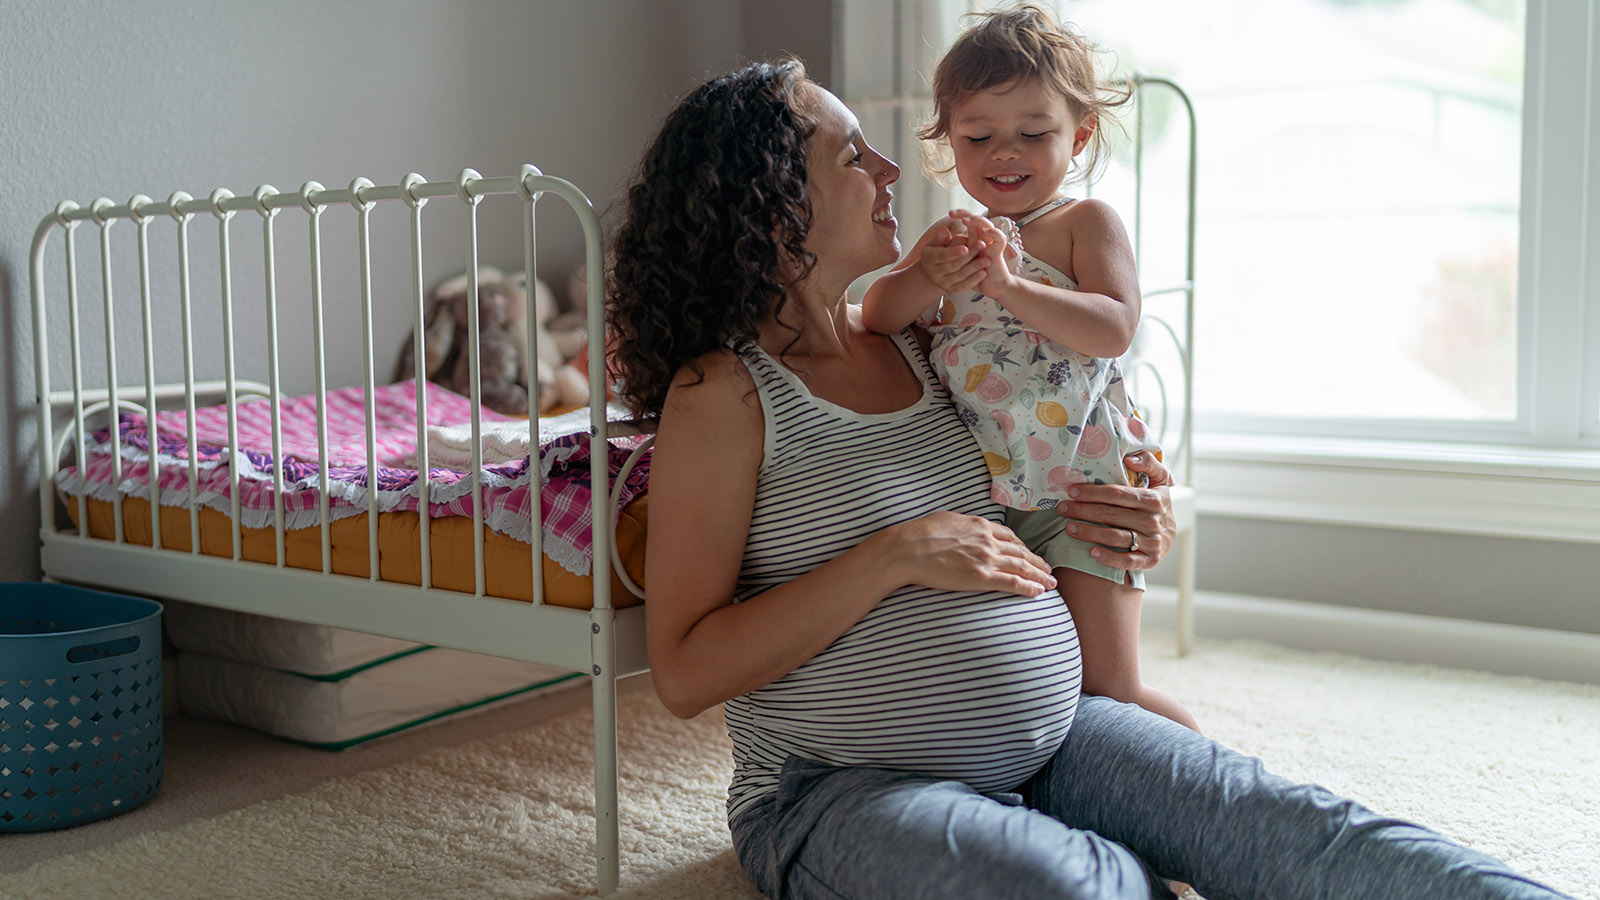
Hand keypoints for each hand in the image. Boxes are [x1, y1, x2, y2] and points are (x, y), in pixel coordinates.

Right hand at [879, 510, 1056, 596]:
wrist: (908, 548)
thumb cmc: (919, 533)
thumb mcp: (946, 519)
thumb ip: (963, 525)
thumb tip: (965, 527)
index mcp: (980, 525)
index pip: (1010, 536)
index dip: (1024, 547)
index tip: (1030, 554)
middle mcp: (988, 540)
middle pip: (1021, 552)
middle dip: (1038, 562)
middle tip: (1049, 570)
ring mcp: (986, 558)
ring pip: (1022, 566)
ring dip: (1040, 575)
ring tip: (1051, 582)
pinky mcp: (981, 577)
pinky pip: (1012, 582)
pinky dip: (1028, 587)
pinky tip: (1038, 592)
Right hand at [917, 216, 991, 294]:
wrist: (935, 270)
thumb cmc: (939, 250)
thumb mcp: (937, 242)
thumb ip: (942, 237)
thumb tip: (944, 230)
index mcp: (928, 258)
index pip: (941, 255)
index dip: (953, 252)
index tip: (966, 247)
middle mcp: (933, 273)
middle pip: (953, 265)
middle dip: (969, 256)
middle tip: (983, 246)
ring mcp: (942, 283)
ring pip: (960, 275)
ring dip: (974, 267)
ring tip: (987, 259)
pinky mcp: (951, 290)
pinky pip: (963, 286)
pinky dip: (974, 279)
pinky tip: (984, 272)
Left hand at [958, 213, 1019, 300]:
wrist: (991, 286)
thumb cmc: (973, 273)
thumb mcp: (958, 260)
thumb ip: (950, 248)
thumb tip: (941, 231)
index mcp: (974, 237)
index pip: (970, 219)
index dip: (961, 214)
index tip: (950, 213)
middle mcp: (984, 237)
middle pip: (977, 219)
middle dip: (966, 215)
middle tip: (953, 213)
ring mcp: (992, 243)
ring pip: (988, 225)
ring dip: (977, 221)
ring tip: (966, 220)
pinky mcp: (999, 250)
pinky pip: (999, 238)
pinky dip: (994, 232)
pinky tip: (985, 231)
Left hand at [1057, 452, 1174, 570]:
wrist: (1171, 535)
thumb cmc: (1157, 503)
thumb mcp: (1160, 480)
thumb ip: (1149, 462)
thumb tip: (1130, 458)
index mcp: (1153, 499)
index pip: (1117, 494)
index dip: (1092, 492)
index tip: (1072, 491)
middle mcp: (1153, 521)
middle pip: (1111, 514)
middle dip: (1083, 511)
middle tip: (1062, 509)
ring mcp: (1152, 542)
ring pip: (1115, 537)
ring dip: (1089, 533)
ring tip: (1069, 528)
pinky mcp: (1150, 560)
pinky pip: (1127, 561)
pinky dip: (1109, 558)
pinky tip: (1092, 552)